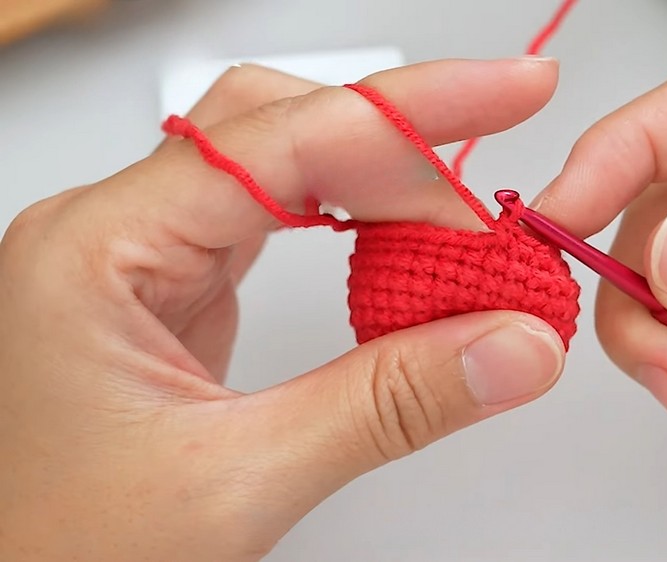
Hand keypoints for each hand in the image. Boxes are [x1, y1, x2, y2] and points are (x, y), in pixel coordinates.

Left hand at [0, 58, 566, 560]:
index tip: (507, 96)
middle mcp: (113, 235)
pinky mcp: (174, 292)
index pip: (277, 141)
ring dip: (382, 182)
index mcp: (97, 251)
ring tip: (466, 214)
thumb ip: (388, 405)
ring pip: (280, 169)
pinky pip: (276, 223)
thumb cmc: (58, 549)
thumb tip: (513, 345)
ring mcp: (144, 261)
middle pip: (279, 128)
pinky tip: (401, 242)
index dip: (408, 115)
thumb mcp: (238, 481)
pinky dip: (355, 226)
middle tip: (500, 146)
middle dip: (402, 138)